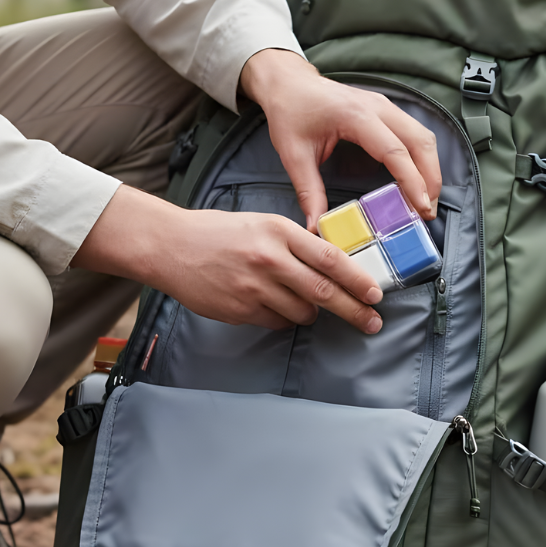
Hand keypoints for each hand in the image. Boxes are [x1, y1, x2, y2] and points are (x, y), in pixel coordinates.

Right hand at [73, 186, 383, 331]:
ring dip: (313, 313)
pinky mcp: (240, 309)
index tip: (375, 294)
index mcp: (279, 232)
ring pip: (302, 311)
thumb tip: (333, 266)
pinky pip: (277, 322)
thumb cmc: (218, 232)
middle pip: (324, 292)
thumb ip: (296, 243)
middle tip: (372, 321)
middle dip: (354, 310)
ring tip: (309, 306)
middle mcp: (269, 259)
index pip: (330, 259)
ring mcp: (254, 287)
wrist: (170, 246)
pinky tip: (277, 306)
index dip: (357, 280)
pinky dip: (285, 318)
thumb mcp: (263, 224)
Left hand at [238, 49, 441, 231]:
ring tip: (425, 201)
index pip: (394, 151)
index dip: (412, 181)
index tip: (420, 208)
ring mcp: (386, 106)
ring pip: (423, 137)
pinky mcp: (387, 110)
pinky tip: (417, 180)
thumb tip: (316, 227)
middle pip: (420, 142)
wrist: (290, 82)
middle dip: (430, 179)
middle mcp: (378, 107)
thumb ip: (309, 192)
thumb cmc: (290, 111)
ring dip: (430, 169)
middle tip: (427, 212)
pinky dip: (422, 158)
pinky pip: (415, 133)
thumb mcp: (293, 154)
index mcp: (356, 116)